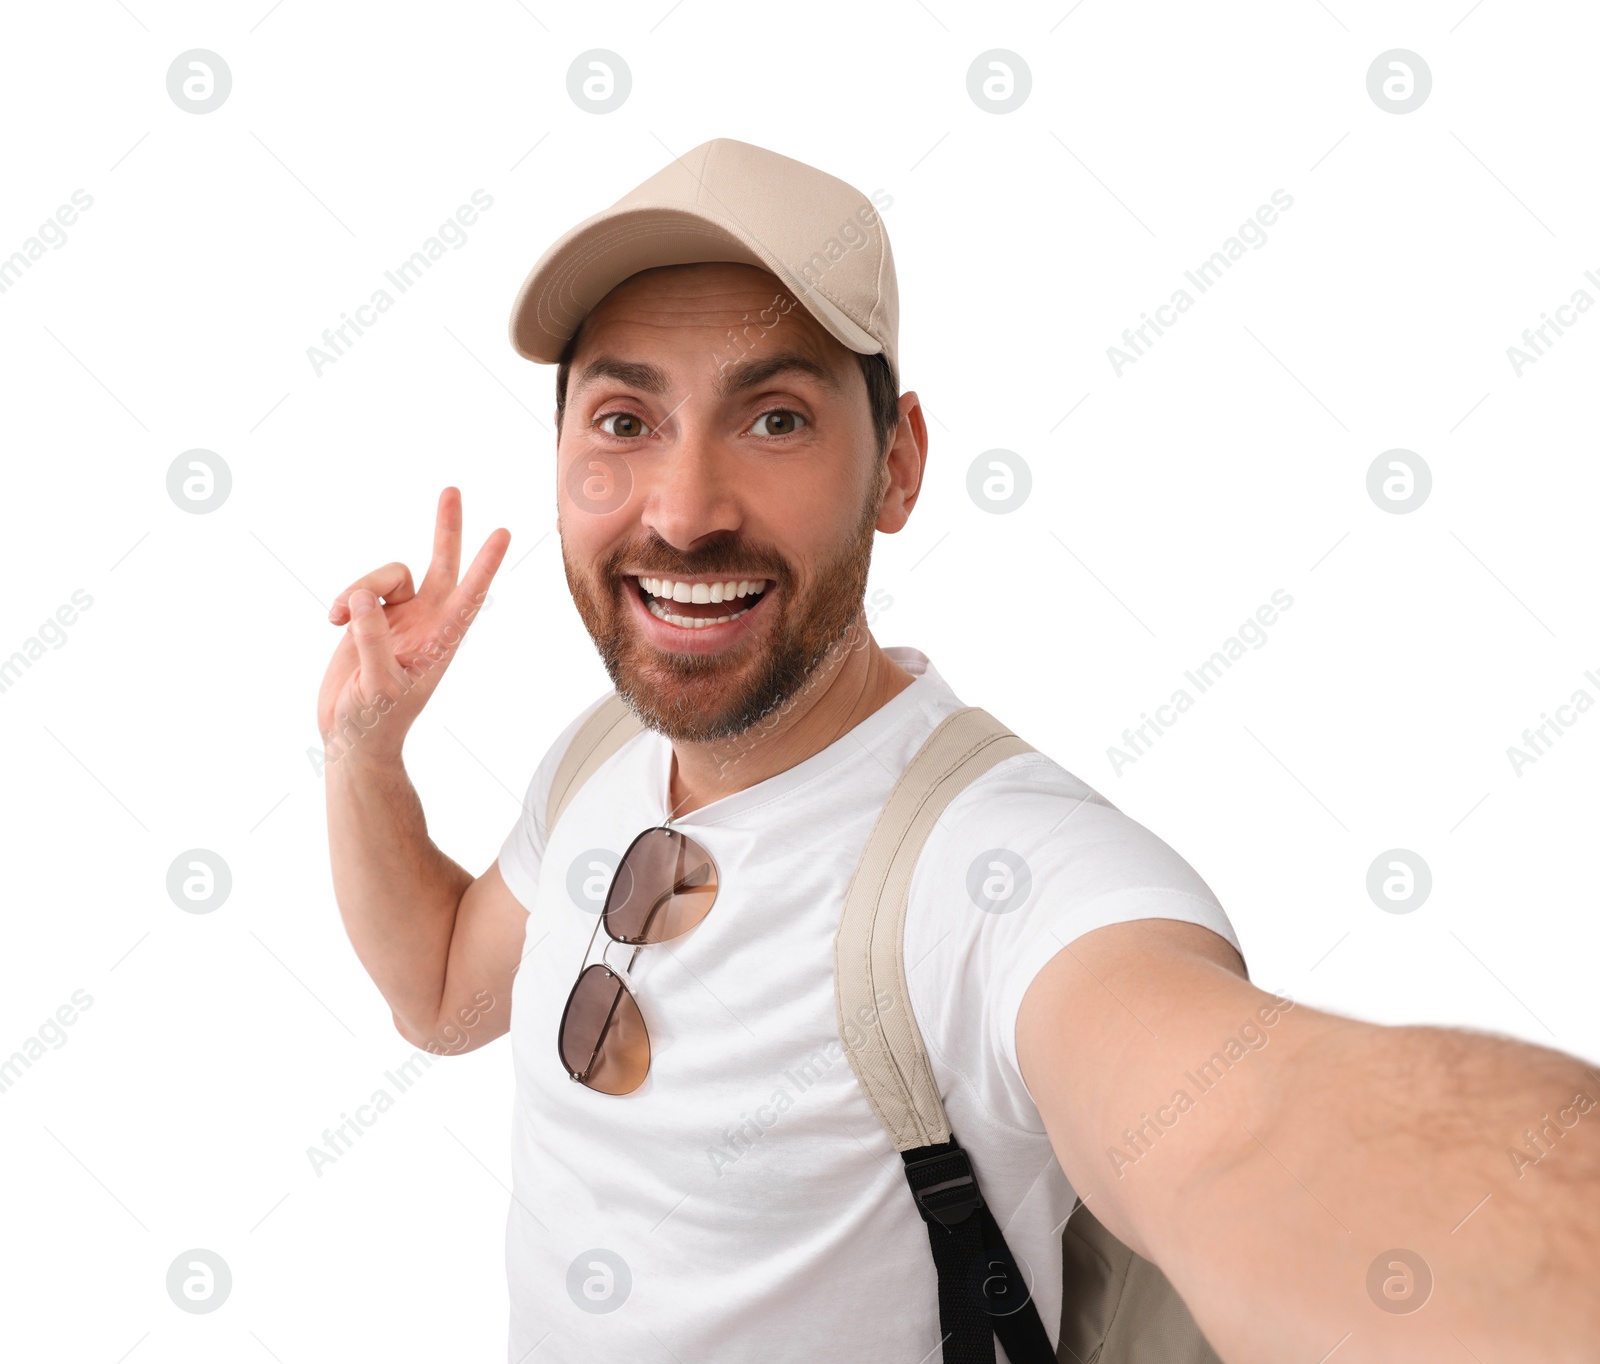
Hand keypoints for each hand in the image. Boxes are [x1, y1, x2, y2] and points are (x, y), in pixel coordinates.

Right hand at [317, 487, 509, 769]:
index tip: (504, 532)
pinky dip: (344, 600)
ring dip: (358, 588)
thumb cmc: (375, 720)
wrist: (352, 736)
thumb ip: (372, 639)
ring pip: (386, 576)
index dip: (486, 564)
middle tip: (453, 489)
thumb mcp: (377, 685)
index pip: (469, 594)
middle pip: (441, 563)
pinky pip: (361, 589)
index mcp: (441, 640)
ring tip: (336, 619)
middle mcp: (427, 622)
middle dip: (445, 527)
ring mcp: (401, 618)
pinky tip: (332, 622)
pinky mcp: (372, 618)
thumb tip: (363, 597)